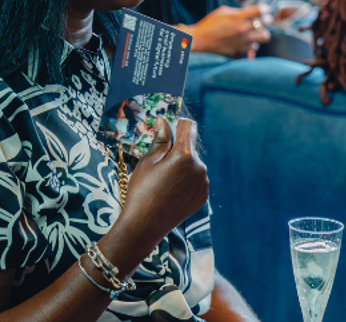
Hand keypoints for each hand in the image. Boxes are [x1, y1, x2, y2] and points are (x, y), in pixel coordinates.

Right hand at [117, 118, 208, 250]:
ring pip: (192, 165)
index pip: (188, 128)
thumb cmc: (142, 190)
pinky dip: (185, 181)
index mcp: (185, 155)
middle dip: (176, 150)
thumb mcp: (147, 161)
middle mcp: (200, 168)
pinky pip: (195, 180)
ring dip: (181, 166)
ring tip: (162, 181)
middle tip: (157, 165)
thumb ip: (160, 139)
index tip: (167, 129)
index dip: (177, 125)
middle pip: (189, 148)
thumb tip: (163, 121)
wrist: (146, 224)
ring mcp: (203, 183)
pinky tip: (170, 191)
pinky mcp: (203, 196)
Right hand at [187, 5, 272, 57]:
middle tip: (263, 20)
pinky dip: (251, 45)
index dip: (264, 9)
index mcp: (238, 17)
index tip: (264, 10)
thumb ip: (237, 12)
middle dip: (266, 20)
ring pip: (264, 37)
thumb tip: (249, 12)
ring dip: (261, 34)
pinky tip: (247, 42)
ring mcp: (243, 41)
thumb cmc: (208, 24)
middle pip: (266, 23)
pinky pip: (253, 48)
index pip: (261, 10)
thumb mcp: (222, 12)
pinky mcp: (240, 50)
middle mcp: (243, 29)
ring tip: (256, 33)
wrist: (199, 40)